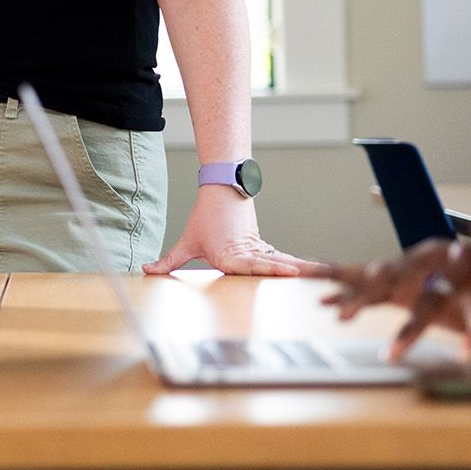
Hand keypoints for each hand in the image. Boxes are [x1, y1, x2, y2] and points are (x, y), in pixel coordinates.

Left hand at [143, 186, 303, 275]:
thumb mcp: (186, 241)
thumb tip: (147, 270)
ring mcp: (259, 248)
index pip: (252, 265)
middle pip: (272, 265)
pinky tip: (314, 273)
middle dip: (292, 273)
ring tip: (323, 274)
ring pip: (281, 260)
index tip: (290, 272)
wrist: (222, 191)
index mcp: (231, 254)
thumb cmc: (204, 218)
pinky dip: (295, 265)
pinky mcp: (263, 247)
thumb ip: (169, 261)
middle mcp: (248, 252)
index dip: (271, 270)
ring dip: (301, 268)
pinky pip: (281, 258)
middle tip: (314, 278)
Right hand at [312, 238, 470, 360]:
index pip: (439, 288)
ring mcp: (412, 268)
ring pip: (372, 274)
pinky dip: (343, 288)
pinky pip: (367, 284)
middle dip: (370, 292)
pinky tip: (321, 298)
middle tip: (346, 311)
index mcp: (463, 264)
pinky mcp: (401, 282)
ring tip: (308, 282)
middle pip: (396, 275)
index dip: (415, 307)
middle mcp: (431, 259)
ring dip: (343, 282)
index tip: (391, 296)